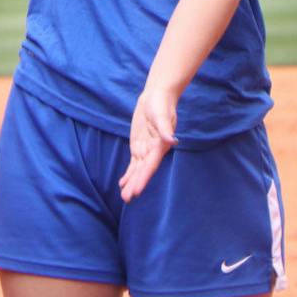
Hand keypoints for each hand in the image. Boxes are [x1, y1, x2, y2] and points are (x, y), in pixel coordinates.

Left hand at [120, 86, 177, 202]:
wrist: (157, 97)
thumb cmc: (161, 105)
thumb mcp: (162, 115)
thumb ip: (165, 129)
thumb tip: (172, 141)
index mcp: (159, 146)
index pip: (150, 166)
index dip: (143, 179)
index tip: (136, 191)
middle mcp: (153, 151)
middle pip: (143, 171)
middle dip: (135, 184)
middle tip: (127, 199)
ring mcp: (145, 149)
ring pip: (137, 170)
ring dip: (131, 182)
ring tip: (125, 197)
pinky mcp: (139, 145)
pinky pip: (134, 163)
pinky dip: (129, 173)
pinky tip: (123, 183)